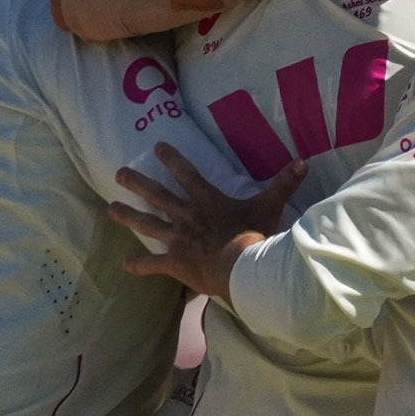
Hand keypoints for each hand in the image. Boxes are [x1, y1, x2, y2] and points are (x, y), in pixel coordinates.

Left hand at [109, 144, 306, 301]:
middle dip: (137, 183)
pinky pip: (154, 264)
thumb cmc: (255, 235)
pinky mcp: (176, 262)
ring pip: (147, 224)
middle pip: (156, 195)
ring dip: (128, 216)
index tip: (156, 147)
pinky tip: (125, 265)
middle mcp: (186, 215)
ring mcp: (178, 239)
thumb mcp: (270, 206)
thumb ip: (284, 183)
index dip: (171, 158)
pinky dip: (140, 265)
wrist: (243, 269)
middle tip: (118, 173)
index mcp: (207, 199)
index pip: (186, 173)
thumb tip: (303, 161)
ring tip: (110, 208)